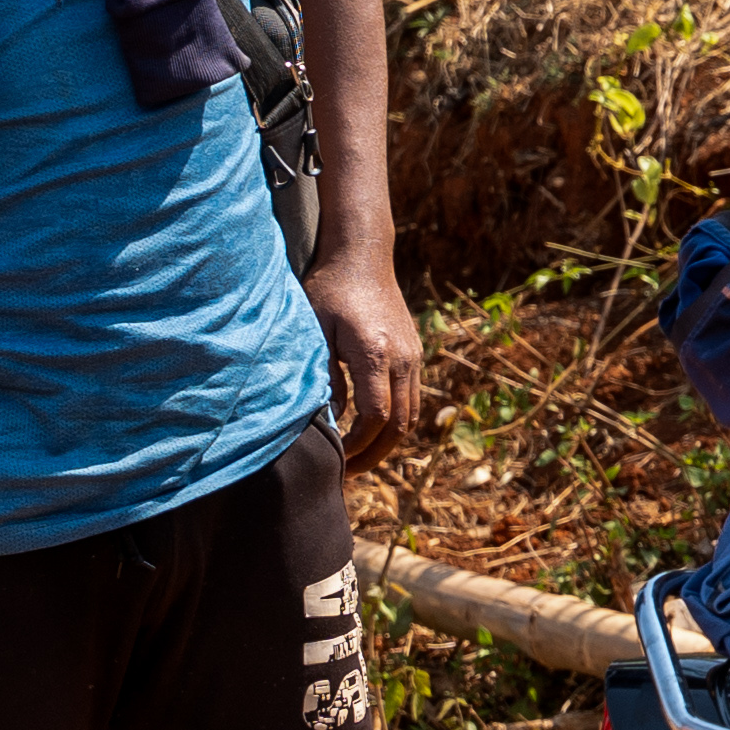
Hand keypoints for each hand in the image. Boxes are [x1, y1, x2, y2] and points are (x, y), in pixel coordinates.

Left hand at [306, 245, 427, 459]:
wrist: (362, 257)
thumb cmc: (329, 289)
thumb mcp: (316, 331)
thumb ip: (325, 377)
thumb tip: (330, 420)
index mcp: (375, 353)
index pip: (376, 416)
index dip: (357, 444)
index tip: (336, 456)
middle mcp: (402, 358)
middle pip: (400, 424)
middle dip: (374, 454)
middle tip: (348, 472)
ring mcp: (412, 356)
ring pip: (411, 414)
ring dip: (388, 442)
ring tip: (360, 457)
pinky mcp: (414, 353)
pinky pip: (412, 397)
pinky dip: (396, 420)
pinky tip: (372, 428)